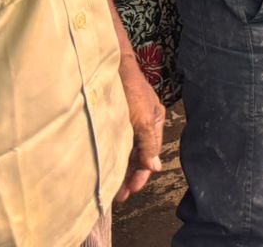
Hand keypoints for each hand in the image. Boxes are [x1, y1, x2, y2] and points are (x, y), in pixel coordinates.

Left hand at [114, 59, 164, 203]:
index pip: (150, 155)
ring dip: (121, 168)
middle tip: (118, 196)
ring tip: (110, 186)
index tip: (130, 192)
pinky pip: (117, 142)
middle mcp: (144, 123)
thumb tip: (155, 168)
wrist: (110, 66)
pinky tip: (106, 164)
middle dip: (130, 176)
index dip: (141, 175)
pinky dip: (114, 155)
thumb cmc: (130, 90)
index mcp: (155, 122)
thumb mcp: (142, 118)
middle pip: (139, 155)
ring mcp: (130, 120)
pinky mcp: (116, 117)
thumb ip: (149, 143)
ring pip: (127, 150)